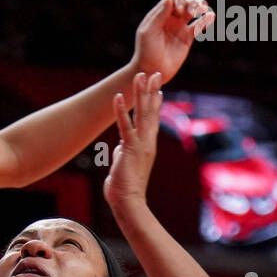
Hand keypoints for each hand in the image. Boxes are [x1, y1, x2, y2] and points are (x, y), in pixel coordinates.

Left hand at [104, 72, 162, 216]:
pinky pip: (125, 125)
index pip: (152, 121)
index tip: (158, 89)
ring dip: (140, 93)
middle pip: (151, 112)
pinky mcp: (130, 148)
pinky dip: (121, 110)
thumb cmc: (125, 189)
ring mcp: (141, 145)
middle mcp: (147, 143)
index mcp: (147, 146)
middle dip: (152, 91)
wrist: (129, 203)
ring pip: (142, 114)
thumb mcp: (124, 166)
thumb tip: (120, 147)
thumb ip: (124, 153)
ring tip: (140, 75)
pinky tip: (118, 96)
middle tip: (154, 73)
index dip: (155, 104)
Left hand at [132, 0, 213, 84]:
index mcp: (160, 15)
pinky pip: (198, 26)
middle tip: (191, 13)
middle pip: (185, 2)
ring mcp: (179, 28)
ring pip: (193, 11)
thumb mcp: (148, 32)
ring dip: (200, 7)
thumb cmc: (145, 51)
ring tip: (203, 11)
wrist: (151, 71)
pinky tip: (210, 16)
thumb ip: (159, 15)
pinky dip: (206, 20)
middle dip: (191, 4)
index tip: (179, 12)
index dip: (179, 1)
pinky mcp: (187, 38)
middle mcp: (170, 19)